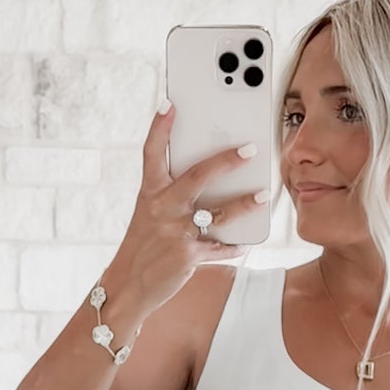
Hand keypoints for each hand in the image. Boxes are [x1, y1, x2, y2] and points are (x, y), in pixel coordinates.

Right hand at [110, 101, 268, 318]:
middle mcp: (161, 209)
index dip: (159, 127)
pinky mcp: (188, 257)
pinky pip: (219, 248)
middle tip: (250, 149)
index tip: (169, 103)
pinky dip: (234, 246)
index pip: (151, 153)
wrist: (127, 286)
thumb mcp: (149, 214)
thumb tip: (210, 178)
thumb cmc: (143, 245)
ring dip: (244, 204)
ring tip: (262, 195)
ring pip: (218, 213)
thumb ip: (172, 195)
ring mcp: (175, 232)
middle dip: (226, 161)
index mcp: (149, 193)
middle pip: (198, 176)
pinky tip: (246, 243)